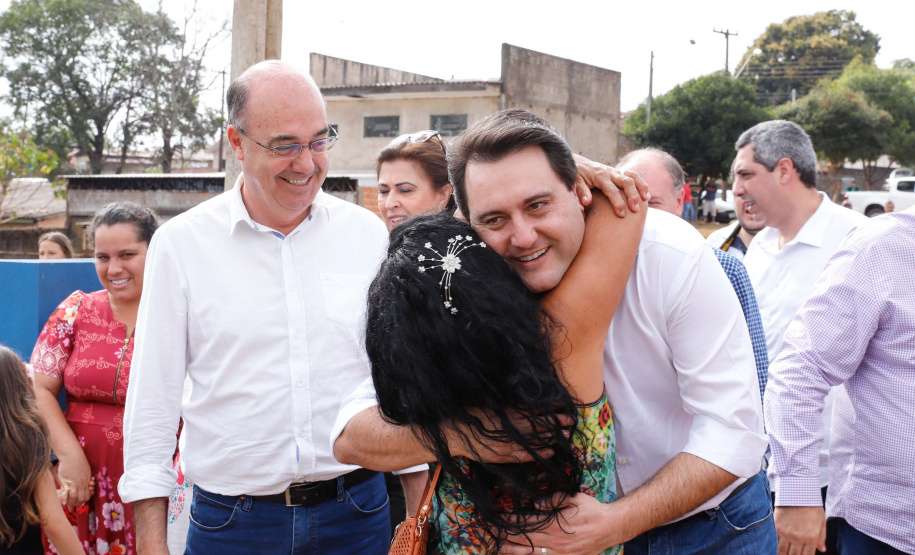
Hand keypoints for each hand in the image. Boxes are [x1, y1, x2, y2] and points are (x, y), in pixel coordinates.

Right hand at [56, 452, 91, 509]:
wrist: (72, 455)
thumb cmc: (80, 462)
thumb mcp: (87, 471)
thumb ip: (87, 479)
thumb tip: (88, 484)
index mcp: (87, 481)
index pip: (87, 495)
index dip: (85, 500)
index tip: (82, 501)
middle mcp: (81, 484)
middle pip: (81, 498)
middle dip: (78, 504)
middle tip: (74, 506)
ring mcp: (73, 483)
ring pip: (74, 497)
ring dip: (72, 503)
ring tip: (69, 506)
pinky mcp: (65, 481)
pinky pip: (65, 492)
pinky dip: (64, 499)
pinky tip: (63, 503)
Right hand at [444, 409, 573, 463]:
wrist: (452, 434)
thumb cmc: (469, 415)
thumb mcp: (489, 404)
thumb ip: (507, 404)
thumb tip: (525, 399)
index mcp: (506, 413)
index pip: (534, 410)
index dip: (550, 409)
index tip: (565, 406)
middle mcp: (508, 428)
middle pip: (537, 425)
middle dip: (555, 423)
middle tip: (571, 421)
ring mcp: (506, 443)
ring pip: (533, 441)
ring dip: (550, 438)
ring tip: (565, 436)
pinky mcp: (501, 455)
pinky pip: (523, 455)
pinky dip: (537, 454)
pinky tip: (550, 453)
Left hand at [499, 493, 621, 554]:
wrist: (611, 528)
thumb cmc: (593, 510)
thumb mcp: (575, 498)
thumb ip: (555, 499)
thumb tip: (536, 503)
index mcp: (556, 526)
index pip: (528, 524)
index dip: (512, 522)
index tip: (500, 519)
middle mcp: (556, 542)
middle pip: (527, 540)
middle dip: (509, 537)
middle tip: (494, 534)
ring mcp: (561, 554)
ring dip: (516, 552)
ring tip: (501, 549)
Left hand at [573, 154, 649, 216]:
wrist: (577, 162)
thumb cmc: (576, 175)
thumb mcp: (574, 183)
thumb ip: (580, 192)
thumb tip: (586, 203)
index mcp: (599, 176)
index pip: (611, 190)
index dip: (617, 202)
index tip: (621, 214)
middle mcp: (609, 172)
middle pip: (626, 182)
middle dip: (632, 196)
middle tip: (635, 210)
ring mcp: (615, 172)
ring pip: (632, 177)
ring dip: (641, 187)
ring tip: (646, 200)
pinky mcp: (618, 173)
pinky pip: (633, 175)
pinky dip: (641, 183)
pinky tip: (645, 195)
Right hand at [774, 506, 826, 554]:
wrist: (798, 492)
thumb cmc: (812, 506)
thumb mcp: (821, 522)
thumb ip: (821, 537)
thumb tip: (822, 549)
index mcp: (811, 538)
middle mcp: (798, 538)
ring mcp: (786, 533)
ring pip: (782, 551)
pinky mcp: (777, 527)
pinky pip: (775, 541)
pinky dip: (776, 545)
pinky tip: (776, 547)